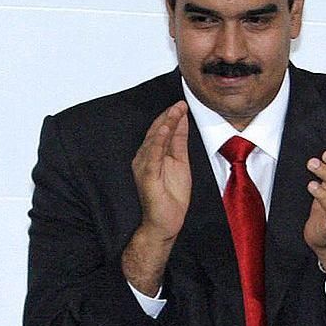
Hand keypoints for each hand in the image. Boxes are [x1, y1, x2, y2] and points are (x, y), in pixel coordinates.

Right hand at [122, 101, 190, 294]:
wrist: (164, 223)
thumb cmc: (170, 197)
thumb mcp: (180, 163)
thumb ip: (179, 142)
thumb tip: (181, 121)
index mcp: (152, 155)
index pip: (161, 131)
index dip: (171, 117)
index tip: (182, 103)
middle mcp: (144, 158)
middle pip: (156, 132)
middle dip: (169, 116)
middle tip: (180, 102)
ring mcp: (144, 166)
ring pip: (154, 140)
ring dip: (165, 123)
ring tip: (175, 110)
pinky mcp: (146, 175)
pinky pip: (152, 155)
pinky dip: (157, 141)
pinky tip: (164, 129)